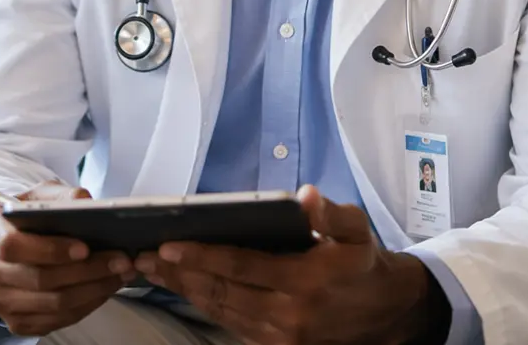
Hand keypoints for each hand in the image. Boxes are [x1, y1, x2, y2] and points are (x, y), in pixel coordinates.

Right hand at [0, 183, 134, 336]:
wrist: (8, 246)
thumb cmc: (27, 219)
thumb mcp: (40, 196)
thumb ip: (61, 196)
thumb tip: (84, 201)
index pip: (12, 245)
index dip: (50, 249)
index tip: (84, 247)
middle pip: (39, 278)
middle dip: (86, 271)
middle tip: (119, 260)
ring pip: (52, 303)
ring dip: (93, 290)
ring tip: (119, 274)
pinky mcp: (14, 321)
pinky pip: (56, 320)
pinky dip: (86, 305)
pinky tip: (103, 288)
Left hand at [135, 185, 450, 344]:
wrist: (385, 312)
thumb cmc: (362, 262)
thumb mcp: (357, 230)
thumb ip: (331, 213)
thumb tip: (306, 196)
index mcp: (305, 282)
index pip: (242, 267)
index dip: (203, 256)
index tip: (168, 244)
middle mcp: (289, 315)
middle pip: (221, 292)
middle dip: (179, 274)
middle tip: (142, 257)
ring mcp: (281, 336)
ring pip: (220, 311)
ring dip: (183, 290)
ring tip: (151, 270)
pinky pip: (231, 325)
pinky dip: (203, 306)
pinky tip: (182, 287)